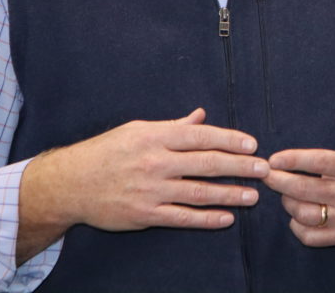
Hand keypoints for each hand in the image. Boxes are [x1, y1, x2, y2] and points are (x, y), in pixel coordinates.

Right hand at [17, 108, 266, 263]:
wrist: (70, 183)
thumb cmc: (107, 152)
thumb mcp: (138, 130)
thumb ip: (173, 127)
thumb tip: (201, 116)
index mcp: (156, 137)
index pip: (201, 136)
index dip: (230, 139)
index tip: (253, 144)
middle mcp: (156, 162)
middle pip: (207, 163)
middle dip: (240, 166)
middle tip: (264, 169)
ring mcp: (151, 190)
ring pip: (199, 192)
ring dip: (230, 194)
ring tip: (253, 195)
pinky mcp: (145, 214)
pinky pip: (182, 217)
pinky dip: (206, 219)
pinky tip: (226, 218)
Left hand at [264, 91, 334, 246]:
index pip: (318, 162)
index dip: (293, 160)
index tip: (273, 159)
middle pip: (304, 189)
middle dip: (278, 181)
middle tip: (265, 174)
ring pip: (304, 213)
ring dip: (288, 202)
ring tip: (284, 192)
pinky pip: (310, 236)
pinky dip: (297, 226)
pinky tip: (296, 213)